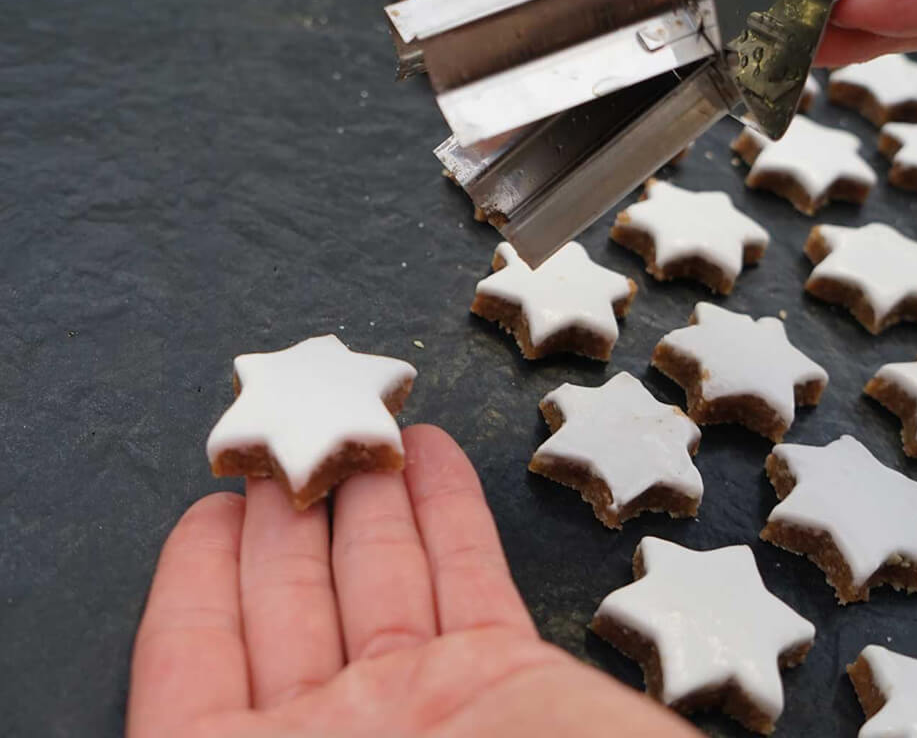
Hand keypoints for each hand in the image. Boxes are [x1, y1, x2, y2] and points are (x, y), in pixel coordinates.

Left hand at [127, 424, 698, 737]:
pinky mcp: (512, 678)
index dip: (196, 585)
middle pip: (292, 606)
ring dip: (368, 495)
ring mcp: (432, 710)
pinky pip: (470, 575)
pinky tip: (432, 452)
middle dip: (288, 516)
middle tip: (292, 435)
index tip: (208, 507)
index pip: (199, 671)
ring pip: (384, 576)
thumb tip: (186, 727)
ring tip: (356, 427)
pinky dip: (450, 510)